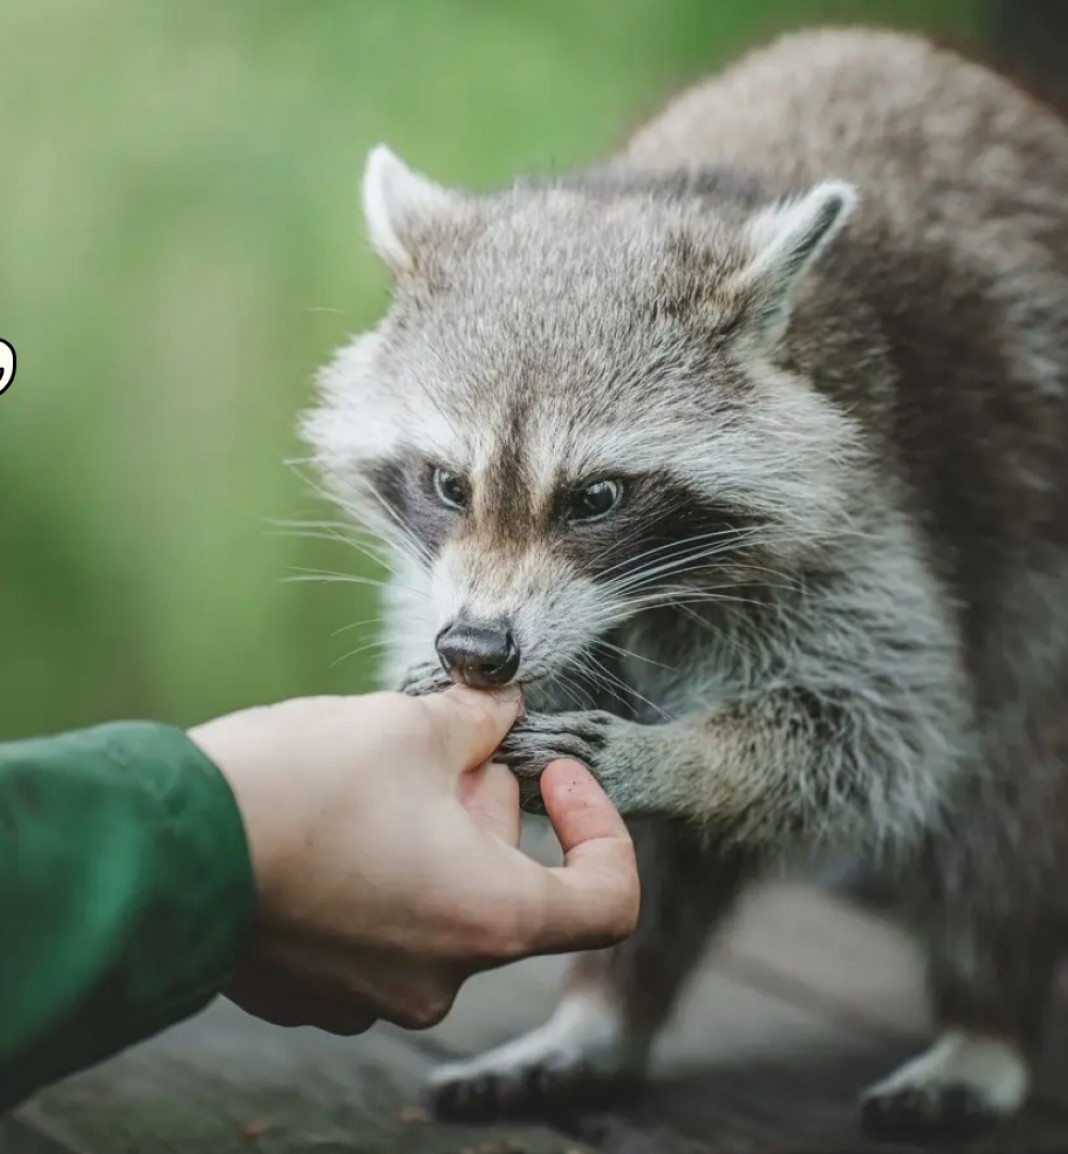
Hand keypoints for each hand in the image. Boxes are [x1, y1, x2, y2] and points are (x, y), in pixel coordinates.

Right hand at [188, 687, 638, 1034]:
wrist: (167, 845)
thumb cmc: (302, 785)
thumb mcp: (409, 726)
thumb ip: (479, 720)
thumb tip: (501, 711)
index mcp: (490, 919)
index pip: (607, 898)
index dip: (596, 825)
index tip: (551, 773)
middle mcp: (440, 977)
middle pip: (507, 884)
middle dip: (483, 804)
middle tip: (435, 745)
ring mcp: (372, 996)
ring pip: (440, 902)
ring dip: (429, 835)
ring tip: (373, 776)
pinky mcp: (316, 991)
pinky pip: (378, 927)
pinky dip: (378, 873)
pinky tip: (330, 821)